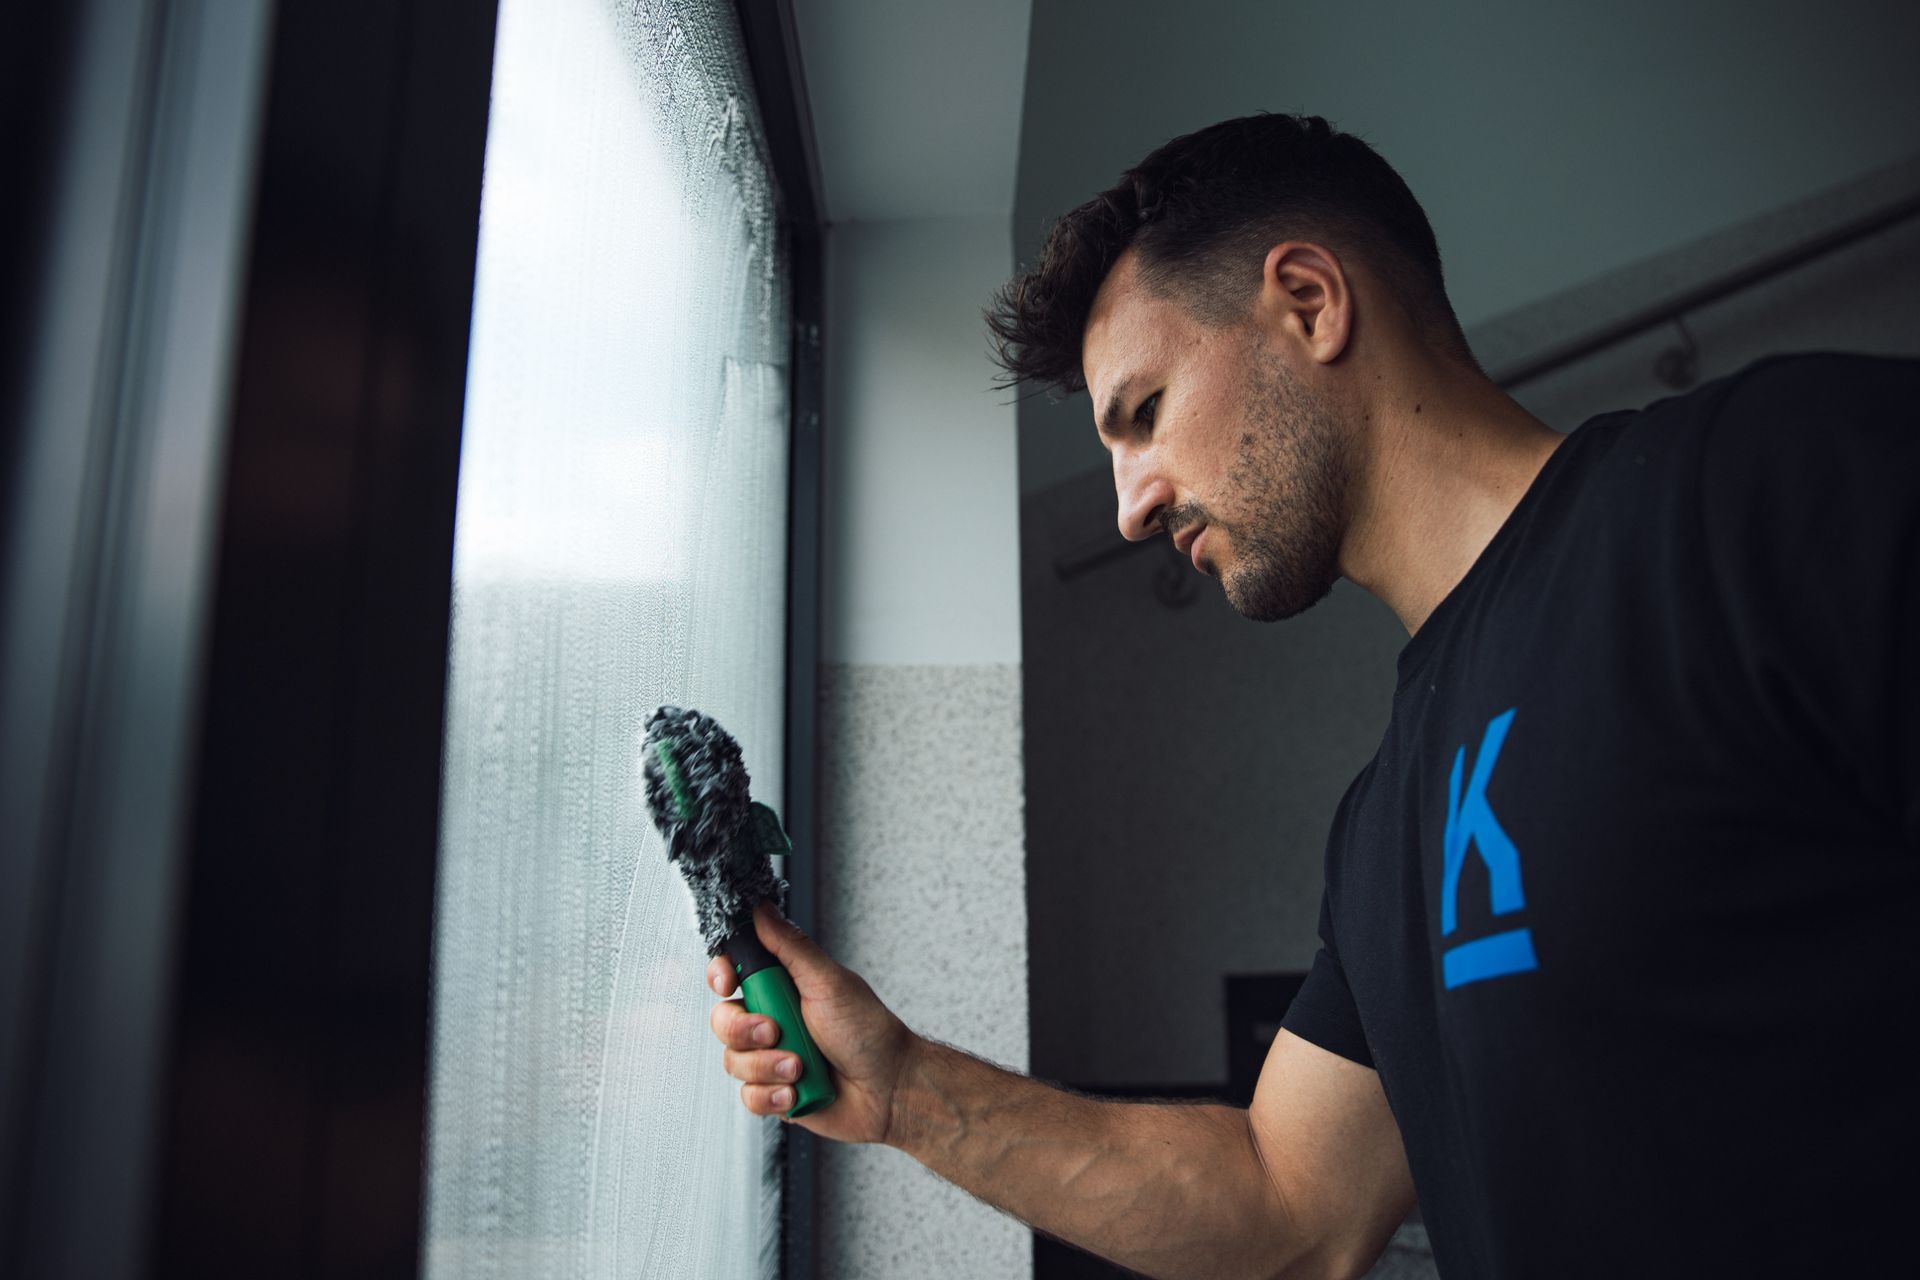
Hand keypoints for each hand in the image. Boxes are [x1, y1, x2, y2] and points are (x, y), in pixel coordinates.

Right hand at [708, 901, 918, 1143]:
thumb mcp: (828, 981)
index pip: (732, 973)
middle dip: (746, 1030)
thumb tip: (762, 908)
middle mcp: (772, 1021)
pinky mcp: (774, 1093)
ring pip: (734, 1061)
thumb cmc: (867, 1032)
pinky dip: (773, 1095)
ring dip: (768, 1066)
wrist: (889, 1089)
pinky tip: (797, 1092)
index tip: (727, 983)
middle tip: (776, 1031)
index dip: (721, 976)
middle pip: (723, 1019)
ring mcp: (771, 1058)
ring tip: (801, 1068)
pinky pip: (748, 1096)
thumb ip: (789, 946)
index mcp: (783, 987)